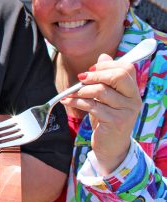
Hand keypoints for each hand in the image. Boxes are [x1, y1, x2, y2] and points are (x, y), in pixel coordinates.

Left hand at [61, 53, 141, 175]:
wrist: (111, 146)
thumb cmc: (107, 117)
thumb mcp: (106, 96)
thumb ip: (106, 77)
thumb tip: (103, 56)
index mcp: (132, 90)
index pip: (126, 68)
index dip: (106, 66)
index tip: (90, 71)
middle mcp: (133, 99)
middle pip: (118, 76)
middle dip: (95, 75)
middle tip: (80, 79)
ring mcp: (126, 111)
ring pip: (101, 91)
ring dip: (81, 91)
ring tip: (70, 93)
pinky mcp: (115, 122)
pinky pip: (92, 106)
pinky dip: (76, 102)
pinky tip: (67, 101)